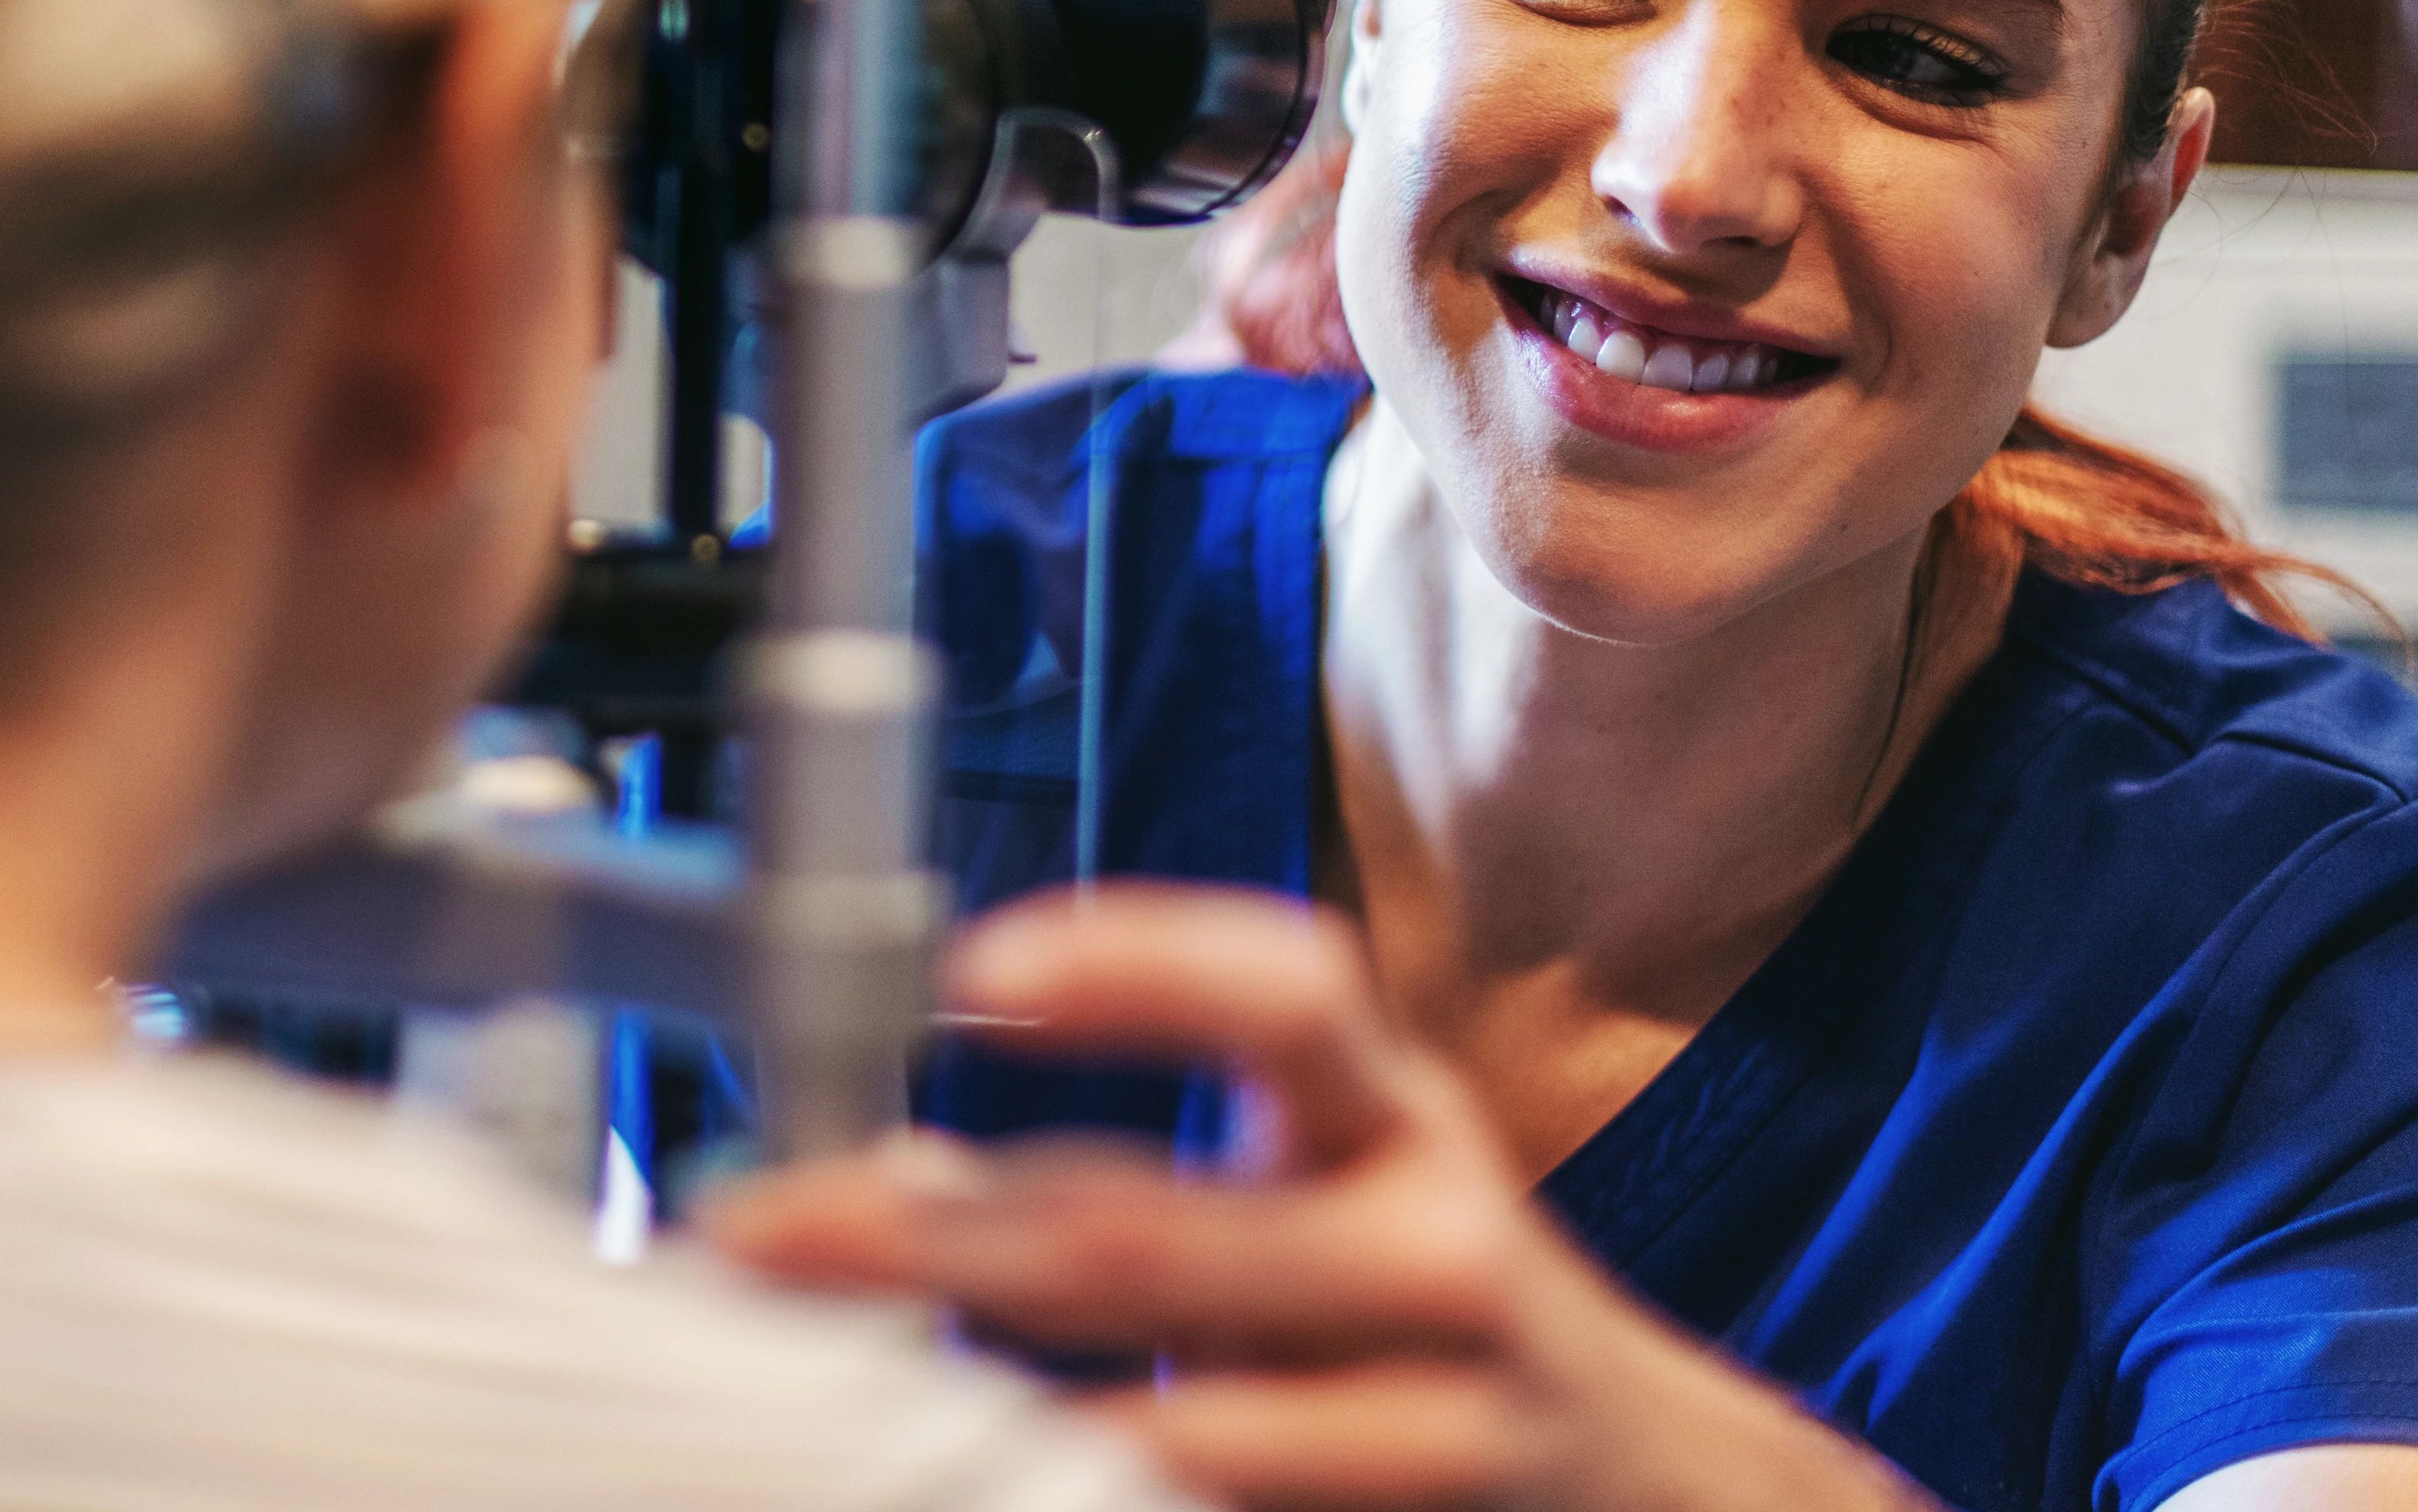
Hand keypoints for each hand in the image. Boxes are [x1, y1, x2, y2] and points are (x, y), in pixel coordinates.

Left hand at [703, 887, 1928, 1511]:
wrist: (1669, 1491)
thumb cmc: (1427, 1313)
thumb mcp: (1330, 1197)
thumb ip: (1141, 1189)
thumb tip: (885, 1189)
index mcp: (1393, 1117)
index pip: (1286, 989)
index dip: (1135, 960)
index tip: (972, 972)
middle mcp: (1441, 1247)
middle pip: (1155, 1232)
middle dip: (923, 1239)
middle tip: (747, 1232)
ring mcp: (1460, 1414)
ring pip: (1192, 1428)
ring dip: (985, 1418)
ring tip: (818, 1397)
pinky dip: (1089, 1504)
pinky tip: (968, 1488)